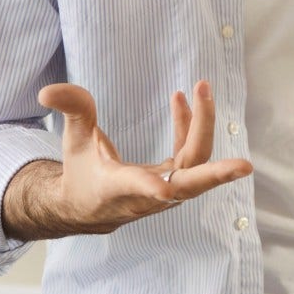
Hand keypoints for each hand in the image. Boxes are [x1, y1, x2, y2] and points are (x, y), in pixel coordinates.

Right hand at [26, 80, 253, 234]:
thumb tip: (48, 90)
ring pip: (197, 164)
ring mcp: (168, 190)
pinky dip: (190, 127)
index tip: (165, 189)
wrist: (88, 205)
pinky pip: (192, 154)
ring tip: (202, 87)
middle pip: (189, 186)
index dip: (150, 188)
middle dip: (216, 174)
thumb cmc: (81, 173)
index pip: (136, 189)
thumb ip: (70, 111)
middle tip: (244, 166)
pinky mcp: (176, 179)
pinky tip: (183, 98)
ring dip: (202, 127)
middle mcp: (149, 195)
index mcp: (119, 189)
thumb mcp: (73, 142)